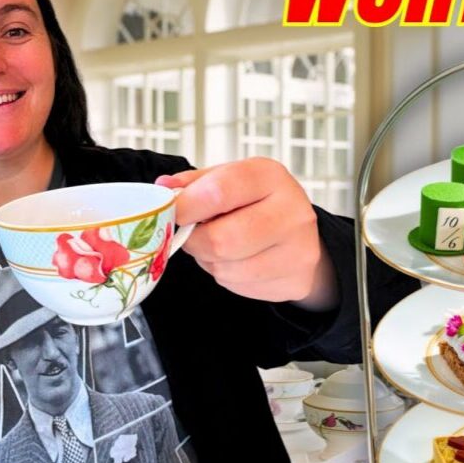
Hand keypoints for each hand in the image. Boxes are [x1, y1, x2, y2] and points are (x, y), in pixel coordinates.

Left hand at [155, 158, 337, 310]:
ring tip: (220, 246)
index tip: (173, 212)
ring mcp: (298, 249)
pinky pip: (239, 286)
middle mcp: (292, 211)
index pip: (218, 192)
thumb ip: (194, 184)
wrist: (300, 233)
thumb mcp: (228, 179)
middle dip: (195, 241)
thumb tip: (163, 187)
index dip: (186, 206)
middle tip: (193, 234)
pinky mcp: (295, 280)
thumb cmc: (257, 202)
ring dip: (210, 261)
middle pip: (221, 240)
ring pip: (226, 268)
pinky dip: (227, 276)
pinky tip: (238, 260)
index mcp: (270, 176)